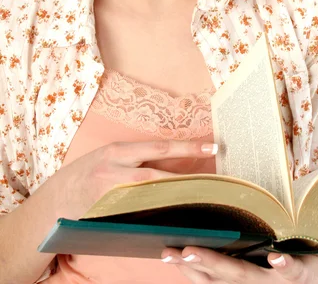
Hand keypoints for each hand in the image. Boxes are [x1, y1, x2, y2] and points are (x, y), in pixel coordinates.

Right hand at [46, 140, 217, 219]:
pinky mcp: (111, 217)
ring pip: (153, 198)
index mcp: (118, 151)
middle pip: (160, 175)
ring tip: (203, 199)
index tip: (212, 146)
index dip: (187, 147)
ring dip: (178, 198)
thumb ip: (135, 157)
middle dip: (189, 178)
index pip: (159, 147)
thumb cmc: (87, 173)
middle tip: (215, 180)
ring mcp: (112, 197)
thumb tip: (172, 161)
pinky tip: (177, 217)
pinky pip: (141, 217)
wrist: (55, 200)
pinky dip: (160, 216)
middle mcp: (115, 172)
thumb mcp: (109, 156)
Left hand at [161, 219, 317, 282]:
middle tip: (188, 251)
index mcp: (297, 275)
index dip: (285, 267)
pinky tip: (172, 257)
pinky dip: (192, 272)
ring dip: (193, 268)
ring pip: (219, 283)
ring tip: (170, 252)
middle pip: (241, 278)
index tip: (276, 258)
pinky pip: (210, 283)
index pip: (291, 273)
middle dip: (214, 265)